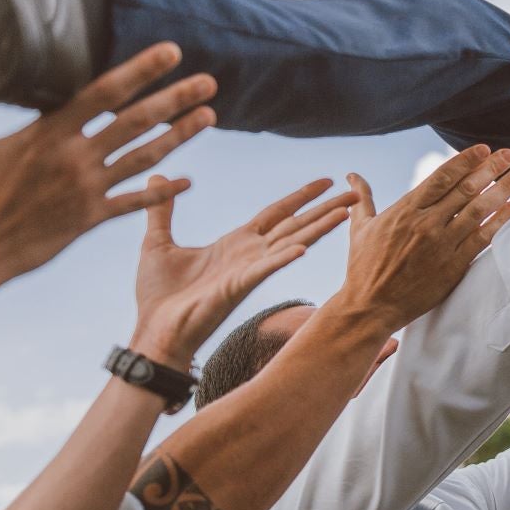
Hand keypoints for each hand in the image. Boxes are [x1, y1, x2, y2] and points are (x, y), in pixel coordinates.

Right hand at [0, 43, 214, 288]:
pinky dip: (163, 193)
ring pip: (144, 159)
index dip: (141, 70)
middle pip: (136, 122)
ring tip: (210, 116)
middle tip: (210, 81)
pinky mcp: (88, 220)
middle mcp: (74, 160)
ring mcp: (86, 192)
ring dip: (180, 136)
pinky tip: (189, 181)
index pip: (104, 93)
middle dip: (176, 99)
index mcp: (46, 135)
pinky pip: (134, 204)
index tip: (172, 51)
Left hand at [131, 176, 356, 369]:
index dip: (302, 196)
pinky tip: (304, 248)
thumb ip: (162, 209)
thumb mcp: (157, 242)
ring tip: (345, 212)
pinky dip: (284, 258)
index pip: (277, 213)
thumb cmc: (158, 296)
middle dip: (326, 208)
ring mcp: (247, 270)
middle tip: (356, 194)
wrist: (154, 332)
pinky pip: (265, 268)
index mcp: (235, 243)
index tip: (327, 180)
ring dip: (318, 228)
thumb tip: (156, 177)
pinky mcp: (237, 286)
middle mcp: (249, 254)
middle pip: (296, 224)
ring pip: (291, 242)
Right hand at [330, 146, 509, 332]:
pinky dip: (499, 222)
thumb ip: (362, 199)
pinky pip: (482, 239)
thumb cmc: (363, 268)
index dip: (465, 160)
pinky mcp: (453, 266)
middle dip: (491, 168)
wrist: (370, 307)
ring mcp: (441, 244)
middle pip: (466, 188)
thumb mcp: (360, 229)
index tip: (484, 149)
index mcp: (405, 210)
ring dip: (503, 190)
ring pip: (479, 210)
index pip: (442, 177)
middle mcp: (426, 223)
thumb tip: (352, 175)